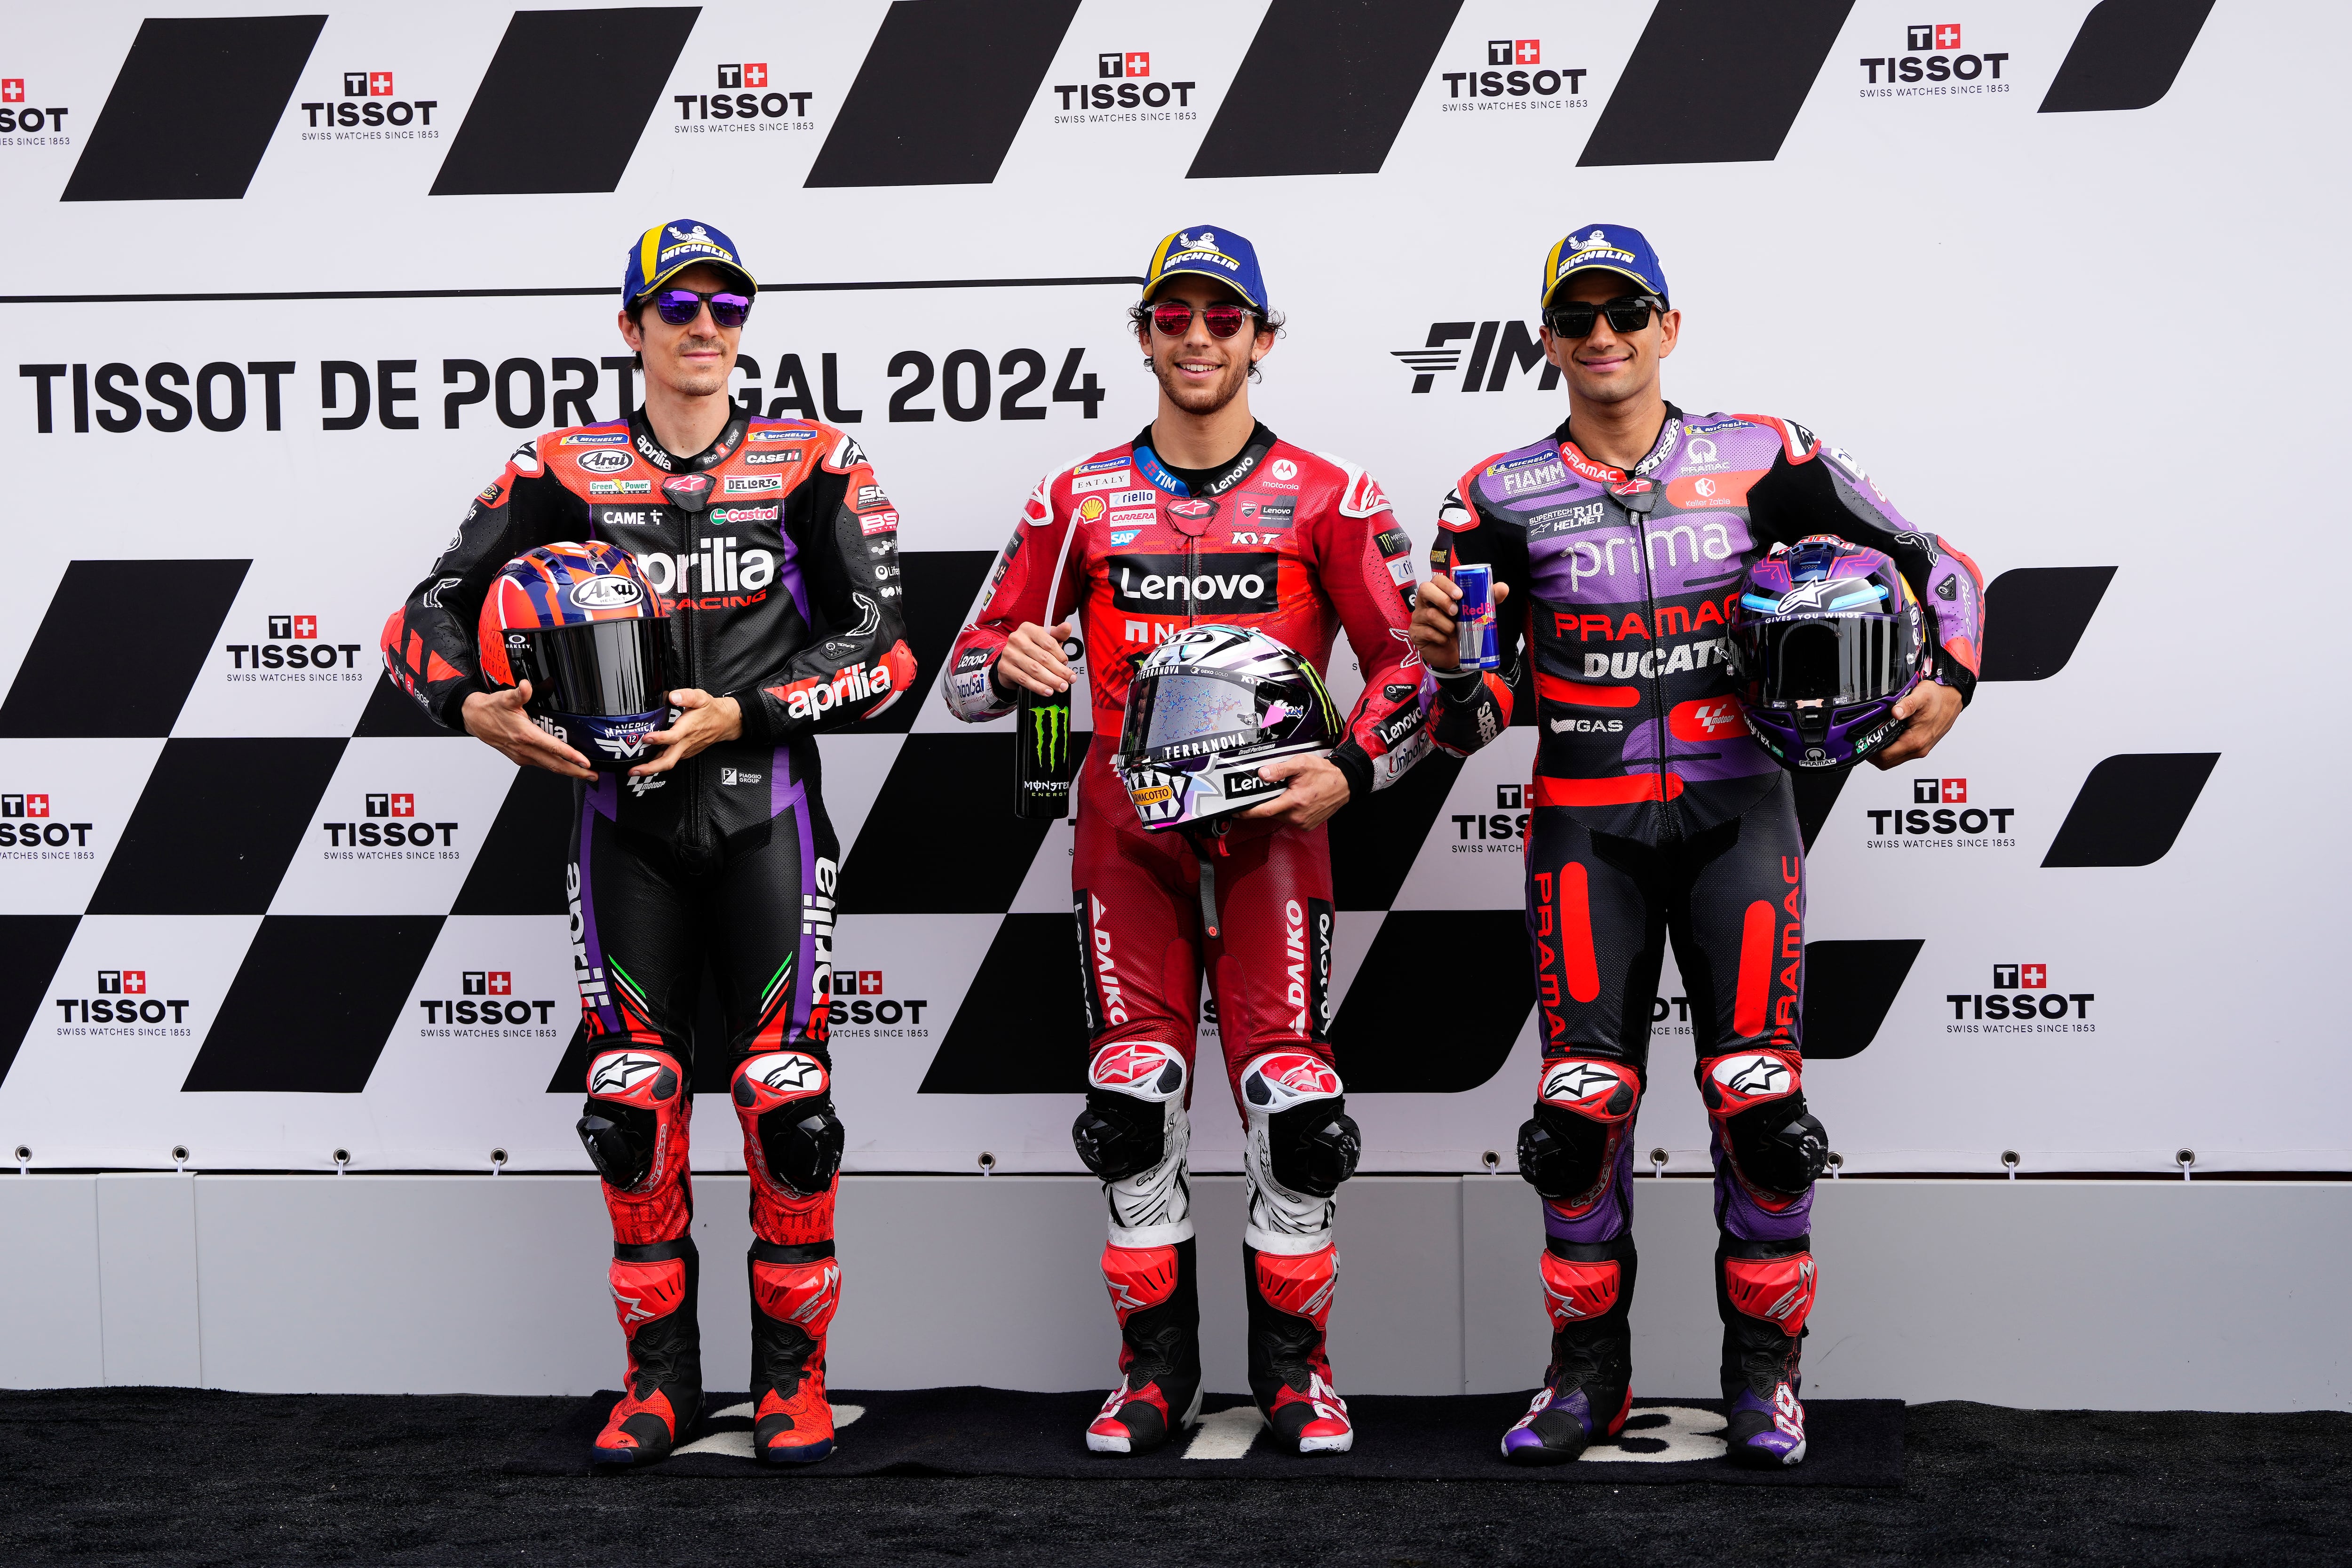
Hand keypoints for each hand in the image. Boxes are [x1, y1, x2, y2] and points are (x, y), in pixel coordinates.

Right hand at [462, 683, 594, 778]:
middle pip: (555, 765)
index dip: (570, 756)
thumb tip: (526, 686)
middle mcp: (524, 749)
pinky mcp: (520, 758)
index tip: (585, 762)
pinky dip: (555, 767)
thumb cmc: (491, 709)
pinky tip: (565, 766)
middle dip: (576, 772)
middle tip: (593, 775)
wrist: (474, 719)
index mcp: (525, 735)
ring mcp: (522, 756)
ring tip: (584, 773)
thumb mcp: (505, 698)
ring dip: (568, 772)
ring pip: (549, 767)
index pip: (553, 748)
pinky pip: (541, 765)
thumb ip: (520, 693)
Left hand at [632, 688, 742, 775]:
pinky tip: (647, 761)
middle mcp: (685, 743)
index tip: (646, 737)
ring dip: (651, 768)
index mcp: (688, 728)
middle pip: (668, 761)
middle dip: (650, 768)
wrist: (725, 723)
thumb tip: (673, 696)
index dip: (659, 739)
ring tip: (635, 769)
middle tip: (634, 770)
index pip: (673, 737)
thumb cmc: (711, 711)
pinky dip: (658, 762)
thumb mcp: (701, 697)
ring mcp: (685, 750)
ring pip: (668, 763)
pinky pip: (670, 759)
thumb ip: (686, 696)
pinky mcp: (685, 752)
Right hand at [995, 620, 1078, 695]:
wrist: (1011, 660)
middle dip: (1060, 671)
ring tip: (1061, 686)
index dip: (1061, 655)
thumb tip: (1067, 627)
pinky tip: (1047, 691)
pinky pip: (1024, 679)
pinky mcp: (1004, 667)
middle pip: (1043, 657)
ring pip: (1035, 670)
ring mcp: (1009, 653)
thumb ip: (1058, 634)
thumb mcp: (1045, 639)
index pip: (1049, 643)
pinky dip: (1038, 687)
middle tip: (1069, 680)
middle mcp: (1017, 639)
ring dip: (1051, 680)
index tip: (1067, 664)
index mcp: (1028, 628)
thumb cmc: (1031, 648)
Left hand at [1236, 754, 1350, 829]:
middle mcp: (1298, 816)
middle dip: (1265, 802)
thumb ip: (1279, 769)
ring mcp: (1303, 823)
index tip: (1237, 811)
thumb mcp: (1301, 764)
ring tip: (1286, 792)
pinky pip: (1290, 819)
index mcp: (1295, 801)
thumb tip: (1262, 774)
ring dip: (1277, 805)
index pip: (1264, 810)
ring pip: (1280, 816)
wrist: (1345, 783)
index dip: (1248, 812)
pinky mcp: (1307, 825)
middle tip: (1265, 791)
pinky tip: (1294, 799)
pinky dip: (1287, 810)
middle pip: (1271, 812)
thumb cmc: (1325, 774)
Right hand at [1408, 572, 1507, 672]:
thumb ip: (1488, 599)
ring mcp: (1419, 617)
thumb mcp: (1476, 612)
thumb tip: (1503, 587)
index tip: (1460, 595)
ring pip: (1429, 614)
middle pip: (1424, 589)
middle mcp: (1426, 602)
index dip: (1447, 585)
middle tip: (1456, 612)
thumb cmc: (1461, 628)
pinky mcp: (1416, 633)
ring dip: (1446, 624)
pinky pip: (1427, 632)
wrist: (1453, 654)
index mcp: (1439, 592)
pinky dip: (1440, 637)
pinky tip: (1445, 640)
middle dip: (1442, 600)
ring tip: (1454, 630)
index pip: (1437, 580)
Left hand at [1870, 679, 1963, 768]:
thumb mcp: (1921, 695)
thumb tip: (1896, 712)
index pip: (1885, 757)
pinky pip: (1902, 753)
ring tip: (1875, 736)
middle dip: (1874, 754)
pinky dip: (1892, 748)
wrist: (1953, 698)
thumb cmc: (1939, 697)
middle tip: (1864, 740)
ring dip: (1883, 751)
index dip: (1870, 752)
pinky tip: (1888, 734)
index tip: (1861, 743)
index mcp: (1916, 741)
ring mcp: (1921, 748)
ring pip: (1894, 759)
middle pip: (1888, 762)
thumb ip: (1907, 705)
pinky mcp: (1921, 745)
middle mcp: (1919, 749)